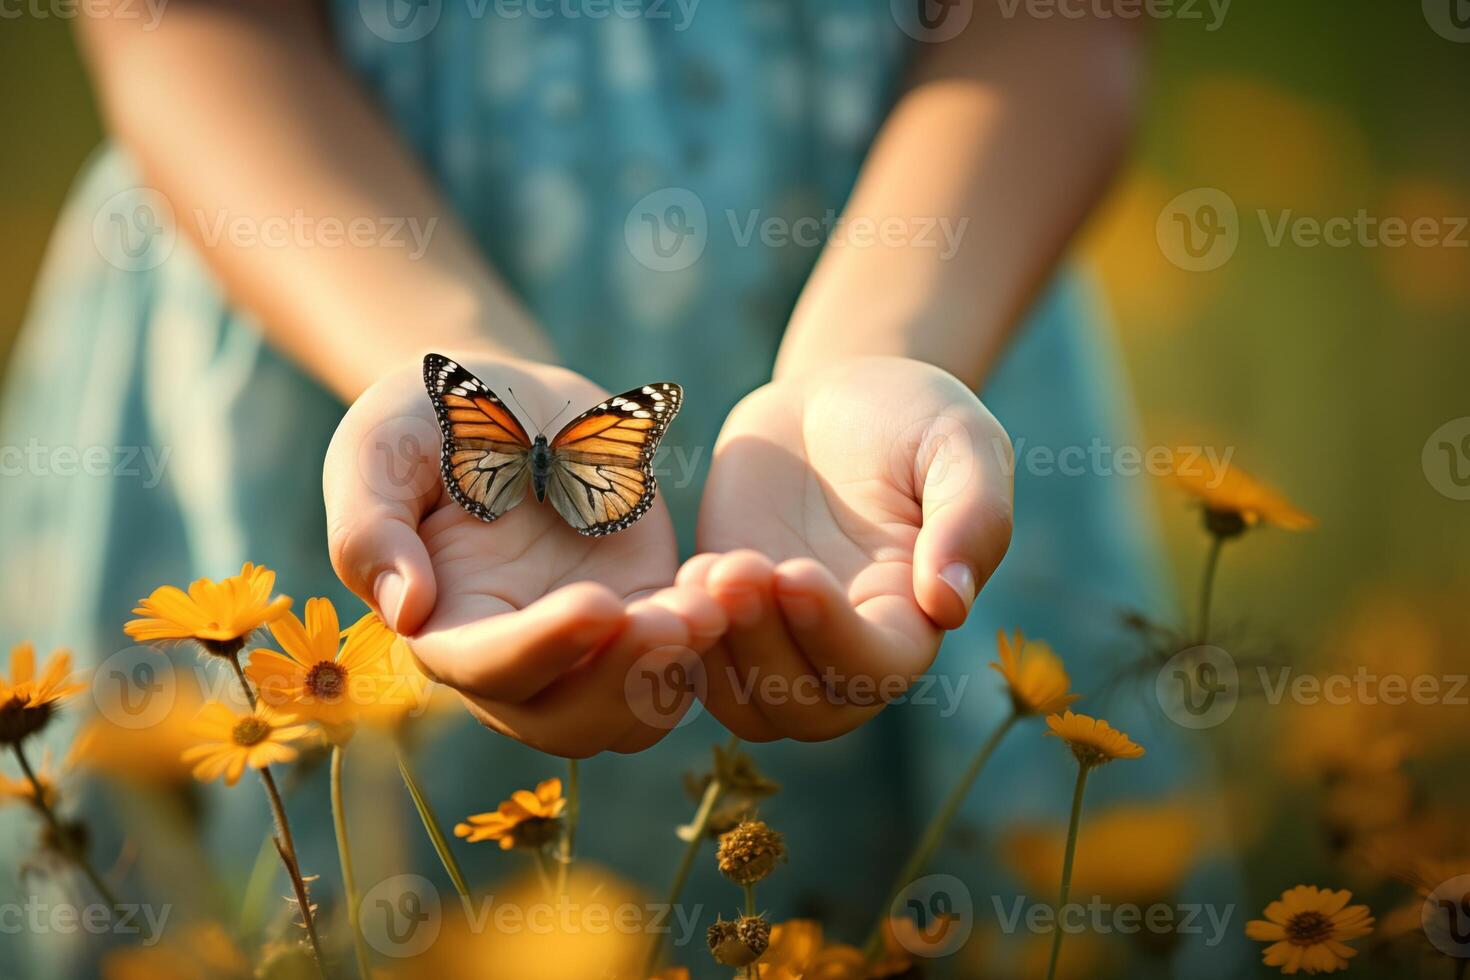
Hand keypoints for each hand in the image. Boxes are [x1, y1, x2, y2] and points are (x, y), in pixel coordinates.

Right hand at [323, 354, 724, 756]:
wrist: (505, 398)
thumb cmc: (425, 418)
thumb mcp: (378, 447)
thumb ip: (371, 526)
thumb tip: (404, 613)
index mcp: (443, 624)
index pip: (484, 670)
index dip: (540, 649)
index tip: (598, 603)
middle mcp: (515, 656)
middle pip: (566, 720)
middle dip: (625, 683)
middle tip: (679, 619)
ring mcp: (587, 643)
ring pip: (634, 711)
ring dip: (677, 671)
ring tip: (716, 602)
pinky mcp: (645, 609)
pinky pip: (684, 655)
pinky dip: (714, 633)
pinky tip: (736, 580)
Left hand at [682, 356, 1012, 740]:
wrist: (835, 398)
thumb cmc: (914, 418)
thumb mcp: (961, 443)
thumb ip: (972, 517)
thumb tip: (950, 604)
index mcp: (913, 617)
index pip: (879, 669)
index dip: (835, 637)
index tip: (797, 572)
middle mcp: (846, 646)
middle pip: (808, 710)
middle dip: (765, 651)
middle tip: (737, 569)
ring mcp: (780, 637)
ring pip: (749, 706)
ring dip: (720, 655)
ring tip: (706, 572)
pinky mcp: (726, 614)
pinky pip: (699, 668)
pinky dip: (685, 642)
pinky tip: (683, 577)